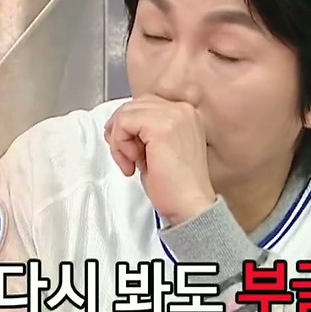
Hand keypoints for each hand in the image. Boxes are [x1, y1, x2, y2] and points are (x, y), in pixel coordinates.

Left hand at [104, 95, 217, 224]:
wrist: (190, 206)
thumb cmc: (176, 186)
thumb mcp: (160, 149)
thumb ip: (146, 130)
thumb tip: (119, 125)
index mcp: (185, 114)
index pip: (145, 105)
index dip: (129, 127)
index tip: (130, 151)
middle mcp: (183, 110)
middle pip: (134, 105)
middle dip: (121, 131)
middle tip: (125, 158)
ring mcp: (174, 115)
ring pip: (126, 112)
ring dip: (120, 139)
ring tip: (130, 162)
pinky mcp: (162, 127)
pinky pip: (124, 122)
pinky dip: (120, 143)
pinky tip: (133, 162)